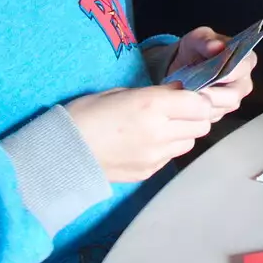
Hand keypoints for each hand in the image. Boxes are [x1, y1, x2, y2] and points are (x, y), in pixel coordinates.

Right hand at [65, 85, 236, 182]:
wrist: (60, 152)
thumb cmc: (86, 114)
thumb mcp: (120, 91)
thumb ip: (155, 92)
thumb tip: (178, 91)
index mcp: (152, 105)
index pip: (200, 104)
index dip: (199, 98)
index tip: (190, 94)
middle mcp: (159, 132)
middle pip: (201, 125)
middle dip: (195, 115)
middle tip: (180, 109)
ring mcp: (155, 156)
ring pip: (190, 142)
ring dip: (184, 132)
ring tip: (163, 126)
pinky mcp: (148, 172)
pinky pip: (171, 157)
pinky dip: (167, 148)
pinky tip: (147, 142)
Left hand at [165, 24, 256, 116]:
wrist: (181, 65)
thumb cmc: (196, 49)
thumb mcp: (198, 38)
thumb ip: (206, 40)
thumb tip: (216, 46)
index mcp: (245, 59)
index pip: (244, 67)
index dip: (231, 72)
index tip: (215, 74)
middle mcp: (243, 81)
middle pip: (234, 93)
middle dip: (214, 93)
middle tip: (196, 90)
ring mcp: (232, 99)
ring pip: (222, 108)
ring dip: (204, 103)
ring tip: (188, 95)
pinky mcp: (219, 112)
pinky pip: (211, 117)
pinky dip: (198, 112)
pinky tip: (188, 103)